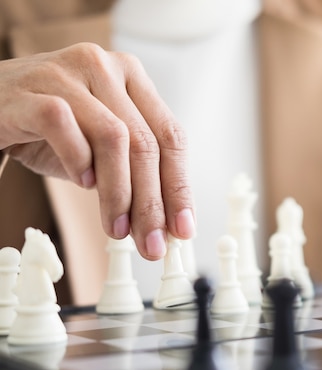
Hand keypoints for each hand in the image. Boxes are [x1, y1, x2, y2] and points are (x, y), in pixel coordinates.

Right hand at [0, 42, 194, 259]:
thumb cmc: (44, 128)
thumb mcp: (100, 148)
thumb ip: (132, 172)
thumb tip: (164, 222)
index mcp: (131, 77)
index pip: (171, 136)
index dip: (179, 186)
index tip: (182, 227)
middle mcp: (105, 67)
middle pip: (145, 143)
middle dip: (152, 202)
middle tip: (152, 242)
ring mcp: (68, 73)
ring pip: (114, 138)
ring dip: (119, 193)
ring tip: (117, 228)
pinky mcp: (32, 89)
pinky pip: (65, 127)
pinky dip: (78, 161)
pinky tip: (81, 183)